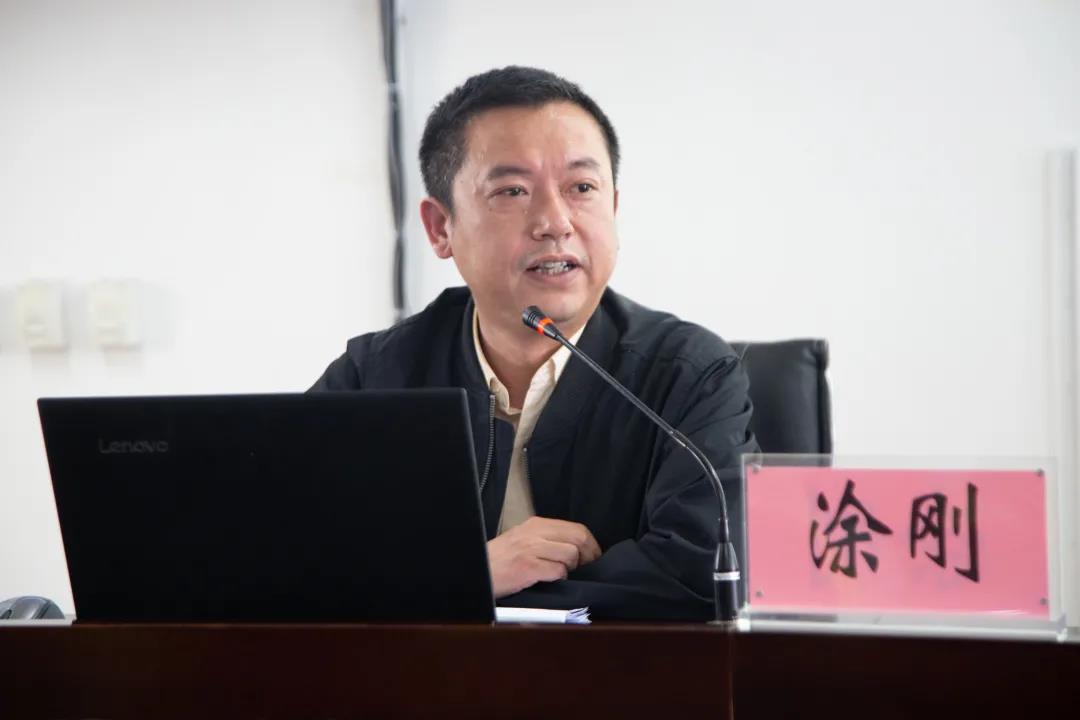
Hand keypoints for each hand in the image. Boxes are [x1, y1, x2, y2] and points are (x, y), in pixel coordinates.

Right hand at [486, 516, 601, 598]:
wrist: (477, 572)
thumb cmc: (500, 560)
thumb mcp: (523, 540)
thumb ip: (547, 539)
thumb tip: (577, 549)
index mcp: (536, 524)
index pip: (576, 528)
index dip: (590, 544)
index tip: (592, 557)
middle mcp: (535, 532)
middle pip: (579, 538)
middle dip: (588, 556)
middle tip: (584, 569)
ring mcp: (531, 549)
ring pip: (571, 554)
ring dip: (570, 568)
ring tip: (559, 574)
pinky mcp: (527, 566)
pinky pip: (558, 571)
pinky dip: (558, 578)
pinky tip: (548, 581)